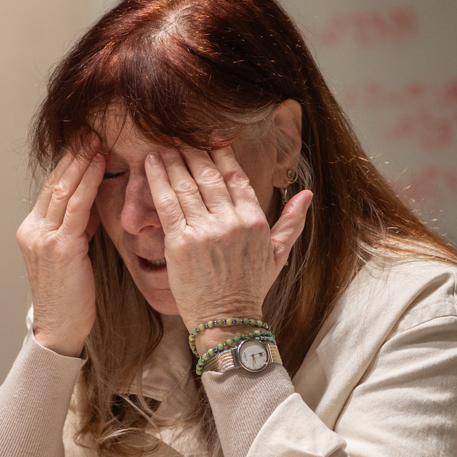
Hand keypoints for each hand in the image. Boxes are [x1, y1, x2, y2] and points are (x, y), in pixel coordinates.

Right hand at [17, 144, 104, 355]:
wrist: (60, 329)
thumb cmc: (70, 297)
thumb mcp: (71, 256)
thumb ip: (77, 228)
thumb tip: (92, 203)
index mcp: (31, 230)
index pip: (51, 188)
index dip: (67, 163)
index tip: (83, 142)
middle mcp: (33, 230)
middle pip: (55, 182)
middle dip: (74, 155)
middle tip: (91, 130)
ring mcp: (44, 238)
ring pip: (64, 189)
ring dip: (83, 161)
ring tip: (98, 140)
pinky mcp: (60, 247)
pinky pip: (77, 207)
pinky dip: (89, 182)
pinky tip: (100, 165)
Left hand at [144, 146, 312, 347]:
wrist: (228, 320)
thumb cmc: (250, 290)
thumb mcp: (278, 255)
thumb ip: (292, 222)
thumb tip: (307, 194)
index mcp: (254, 219)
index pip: (236, 176)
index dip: (220, 153)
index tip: (208, 137)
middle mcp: (231, 220)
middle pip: (208, 174)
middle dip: (192, 151)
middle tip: (177, 136)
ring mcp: (205, 229)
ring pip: (186, 184)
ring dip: (171, 159)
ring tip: (160, 144)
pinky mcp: (180, 241)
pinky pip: (166, 202)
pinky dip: (157, 179)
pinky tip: (149, 163)